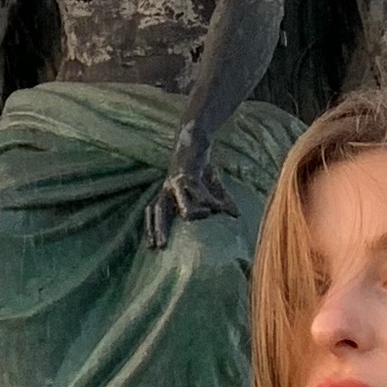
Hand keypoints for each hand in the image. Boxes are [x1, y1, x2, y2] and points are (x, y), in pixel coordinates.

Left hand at [143, 124, 235, 248]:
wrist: (198, 139)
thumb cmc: (201, 166)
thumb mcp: (211, 186)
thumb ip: (221, 202)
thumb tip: (236, 215)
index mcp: (167, 193)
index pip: (152, 212)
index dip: (150, 227)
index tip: (150, 247)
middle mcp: (168, 189)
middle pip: (157, 211)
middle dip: (159, 229)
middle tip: (161, 246)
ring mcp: (178, 182)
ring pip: (183, 208)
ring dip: (197, 215)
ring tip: (209, 215)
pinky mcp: (190, 175)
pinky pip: (202, 195)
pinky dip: (213, 203)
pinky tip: (221, 207)